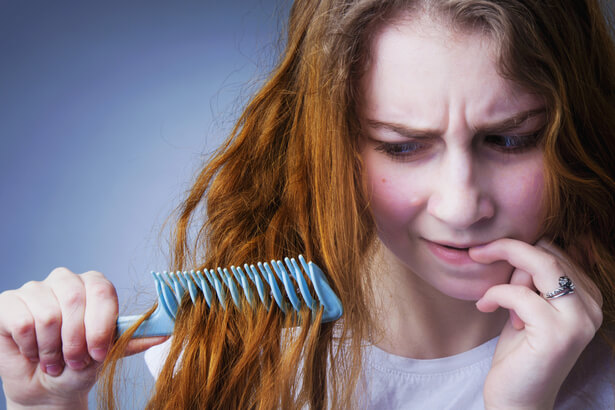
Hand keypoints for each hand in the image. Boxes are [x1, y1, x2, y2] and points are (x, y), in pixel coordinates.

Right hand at [0, 268, 165, 408]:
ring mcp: (35, 289)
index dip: (100, 325)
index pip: (102, 290)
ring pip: (48, 315)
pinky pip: (22, 322)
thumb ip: (136, 337)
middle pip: (74, 300)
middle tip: (75, 361)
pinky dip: (30, 348)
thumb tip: (167, 330)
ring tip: (54, 360)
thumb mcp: (112, 353)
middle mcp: (65, 280)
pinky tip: (33, 352)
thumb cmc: (80, 366)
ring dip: (52, 349)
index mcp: (94, 285)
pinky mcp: (8, 303)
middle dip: (76, 341)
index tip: (99, 353)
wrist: (47, 388)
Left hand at [469, 238, 602, 409]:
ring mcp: (578, 320)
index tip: (489, 252)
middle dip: (508, 250)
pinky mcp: (557, 334)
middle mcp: (591, 306)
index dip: (519, 248)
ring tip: (490, 299)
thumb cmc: (520, 352)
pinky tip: (484, 307)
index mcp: (587, 296)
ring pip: (539, 264)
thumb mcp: (527, 307)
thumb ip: (532, 278)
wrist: (518, 398)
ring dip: (504, 274)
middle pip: (548, 252)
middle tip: (477, 254)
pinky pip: (519, 293)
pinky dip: (494, 295)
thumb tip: (524, 242)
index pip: (555, 249)